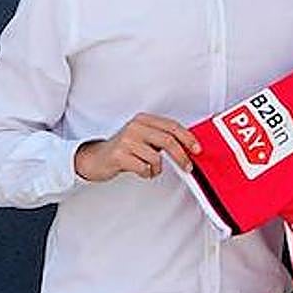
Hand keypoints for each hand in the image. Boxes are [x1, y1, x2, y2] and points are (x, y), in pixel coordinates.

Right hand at [74, 113, 200, 181]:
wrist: (94, 158)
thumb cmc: (123, 149)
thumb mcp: (143, 138)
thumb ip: (161, 138)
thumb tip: (187, 146)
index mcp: (144, 120)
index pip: (172, 126)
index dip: (188, 138)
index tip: (197, 149)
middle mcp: (135, 127)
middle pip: (168, 141)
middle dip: (182, 156)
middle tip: (187, 166)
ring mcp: (127, 141)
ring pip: (156, 158)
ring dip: (157, 168)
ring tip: (150, 169)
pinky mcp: (119, 155)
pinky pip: (144, 168)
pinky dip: (147, 173)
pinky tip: (141, 171)